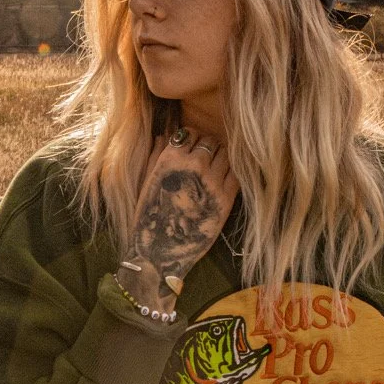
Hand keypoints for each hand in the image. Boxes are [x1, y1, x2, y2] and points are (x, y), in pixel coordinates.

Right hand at [117, 128, 236, 316]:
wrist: (160, 251)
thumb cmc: (148, 217)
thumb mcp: (146, 181)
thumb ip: (156, 154)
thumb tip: (164, 135)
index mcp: (171, 158)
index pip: (191, 133)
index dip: (191, 140)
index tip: (191, 150)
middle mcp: (194, 165)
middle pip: (211, 142)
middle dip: (207, 149)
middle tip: (204, 162)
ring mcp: (212, 182)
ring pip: (226, 155)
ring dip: (220, 160)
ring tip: (213, 172)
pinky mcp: (226, 200)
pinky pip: (236, 174)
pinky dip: (231, 174)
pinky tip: (222, 182)